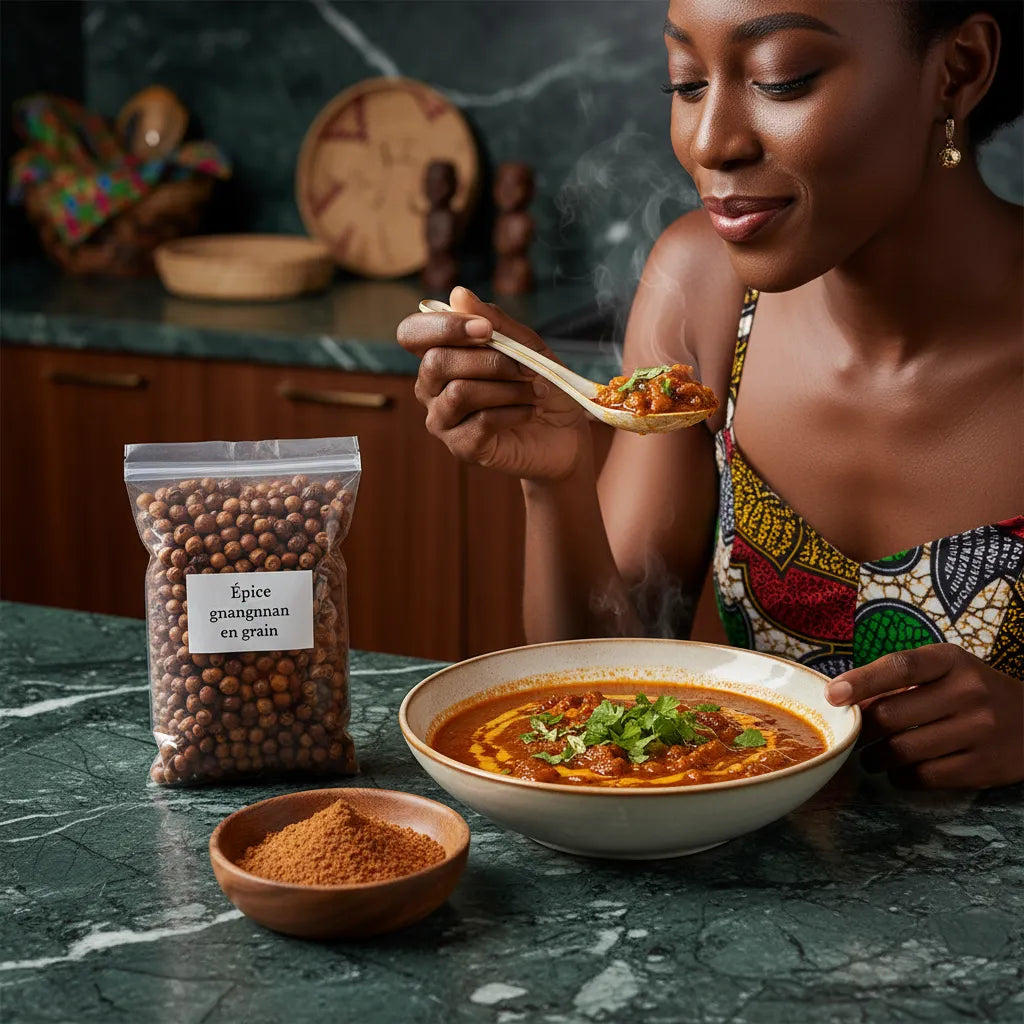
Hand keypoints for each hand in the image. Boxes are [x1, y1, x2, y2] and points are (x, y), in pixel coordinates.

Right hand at [397, 286, 588, 481]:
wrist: (565, 434)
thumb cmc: (540, 385)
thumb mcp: (526, 345)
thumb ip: (494, 320)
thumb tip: (457, 293)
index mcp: (440, 355)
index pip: (412, 333)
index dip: (443, 326)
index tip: (485, 329)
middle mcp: (431, 388)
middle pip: (436, 362)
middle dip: (489, 360)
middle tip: (525, 366)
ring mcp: (443, 421)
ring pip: (460, 393)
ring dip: (508, 388)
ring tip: (535, 391)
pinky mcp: (462, 448)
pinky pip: (482, 422)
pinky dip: (515, 411)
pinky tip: (531, 411)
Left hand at [826, 644, 1023, 789]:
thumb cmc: (976, 692)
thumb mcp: (947, 670)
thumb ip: (901, 681)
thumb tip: (847, 701)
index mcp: (952, 660)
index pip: (900, 666)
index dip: (862, 681)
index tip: (833, 694)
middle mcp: (968, 692)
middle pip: (891, 715)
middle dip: (863, 729)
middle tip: (856, 734)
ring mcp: (979, 731)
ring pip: (903, 750)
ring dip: (875, 757)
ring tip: (872, 756)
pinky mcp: (983, 767)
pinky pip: (923, 777)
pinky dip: (901, 777)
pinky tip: (899, 771)